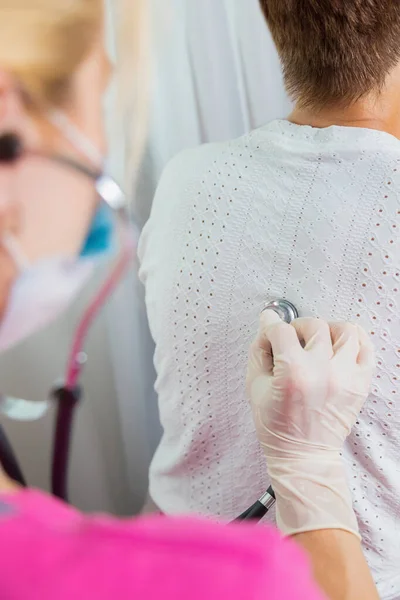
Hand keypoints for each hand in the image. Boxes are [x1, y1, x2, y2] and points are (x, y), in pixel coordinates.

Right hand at [247, 311, 374, 537]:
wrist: (304, 455)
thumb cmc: (277, 426)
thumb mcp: (254, 387)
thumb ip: (258, 350)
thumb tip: (267, 324)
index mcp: (293, 373)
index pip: (282, 331)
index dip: (271, 325)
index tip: (269, 327)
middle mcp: (323, 371)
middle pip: (313, 325)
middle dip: (298, 328)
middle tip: (292, 340)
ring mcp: (346, 376)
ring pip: (345, 330)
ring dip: (328, 330)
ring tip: (318, 341)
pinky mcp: (361, 384)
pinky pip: (366, 348)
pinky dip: (354, 340)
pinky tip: (339, 345)